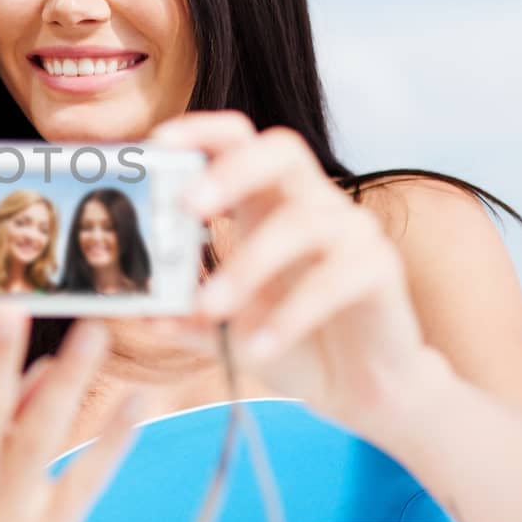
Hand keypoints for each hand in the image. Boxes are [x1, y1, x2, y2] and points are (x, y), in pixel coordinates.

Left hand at [149, 111, 426, 432]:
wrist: (359, 390)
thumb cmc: (290, 343)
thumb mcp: (226, 332)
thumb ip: (186, 318)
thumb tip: (141, 313)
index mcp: (266, 202)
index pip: (238, 140)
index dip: (200, 131)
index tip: (158, 143)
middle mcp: (311, 203)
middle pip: (281, 150)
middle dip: (231, 170)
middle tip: (186, 205)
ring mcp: (351, 231)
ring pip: (303, 222)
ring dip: (249, 265)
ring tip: (210, 308)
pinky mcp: (380, 270)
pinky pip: (336, 279)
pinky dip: (293, 314)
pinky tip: (261, 346)